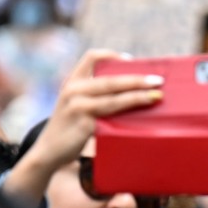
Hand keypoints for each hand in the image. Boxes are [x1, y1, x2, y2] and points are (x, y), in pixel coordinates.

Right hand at [23, 50, 162, 172]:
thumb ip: (95, 95)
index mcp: (72, 81)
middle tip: (159, 80)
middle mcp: (73, 90)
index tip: (132, 60)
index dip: (113, 55)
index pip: (92, 57)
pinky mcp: (84, 124)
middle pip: (110, 79)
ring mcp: (78, 106)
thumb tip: (131, 90)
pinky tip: (142, 115)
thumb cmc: (70, 127)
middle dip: (137, 79)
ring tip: (157, 96)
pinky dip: (129, 114)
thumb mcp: (77, 104)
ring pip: (114, 97)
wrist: (49, 151)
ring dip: (138, 96)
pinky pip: (111, 116)